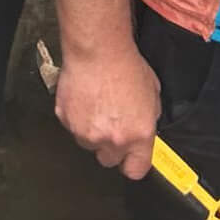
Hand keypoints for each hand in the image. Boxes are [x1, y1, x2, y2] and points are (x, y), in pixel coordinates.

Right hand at [54, 46, 160, 179]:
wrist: (97, 49)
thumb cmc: (125, 64)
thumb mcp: (152, 92)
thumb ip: (148, 117)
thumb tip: (143, 125)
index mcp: (139, 135)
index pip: (136, 170)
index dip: (132, 163)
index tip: (130, 157)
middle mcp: (113, 139)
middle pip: (109, 160)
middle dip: (110, 146)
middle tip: (112, 123)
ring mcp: (87, 133)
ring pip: (88, 144)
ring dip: (92, 131)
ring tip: (97, 105)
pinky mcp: (67, 121)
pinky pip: (72, 127)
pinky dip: (77, 117)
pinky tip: (84, 97)